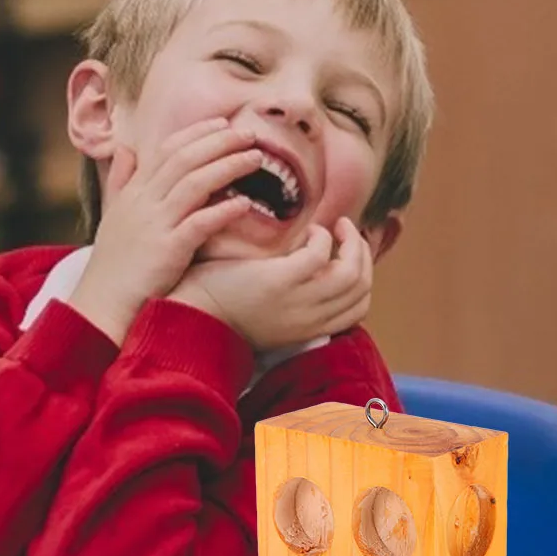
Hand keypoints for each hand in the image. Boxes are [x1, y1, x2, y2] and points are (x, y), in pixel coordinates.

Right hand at [70, 119, 264, 343]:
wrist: (102, 303)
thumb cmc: (114, 263)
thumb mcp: (113, 215)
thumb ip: (121, 180)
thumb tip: (126, 148)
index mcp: (134, 191)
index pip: (167, 149)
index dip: (197, 133)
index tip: (224, 124)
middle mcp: (144, 201)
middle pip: (185, 159)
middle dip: (220, 142)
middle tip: (249, 134)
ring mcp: (155, 225)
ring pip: (195, 183)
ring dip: (228, 166)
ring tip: (256, 159)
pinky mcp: (167, 251)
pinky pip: (199, 224)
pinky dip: (223, 210)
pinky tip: (245, 203)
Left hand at [170, 218, 373, 351]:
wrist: (191, 315)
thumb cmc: (226, 307)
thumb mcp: (272, 314)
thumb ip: (297, 300)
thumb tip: (317, 270)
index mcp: (309, 329)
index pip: (360, 308)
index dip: (365, 276)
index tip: (352, 253)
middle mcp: (310, 320)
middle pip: (362, 288)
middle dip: (362, 254)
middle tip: (349, 232)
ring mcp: (297, 302)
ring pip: (352, 273)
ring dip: (351, 243)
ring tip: (338, 226)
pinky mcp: (280, 282)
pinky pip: (320, 254)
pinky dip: (322, 237)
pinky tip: (309, 230)